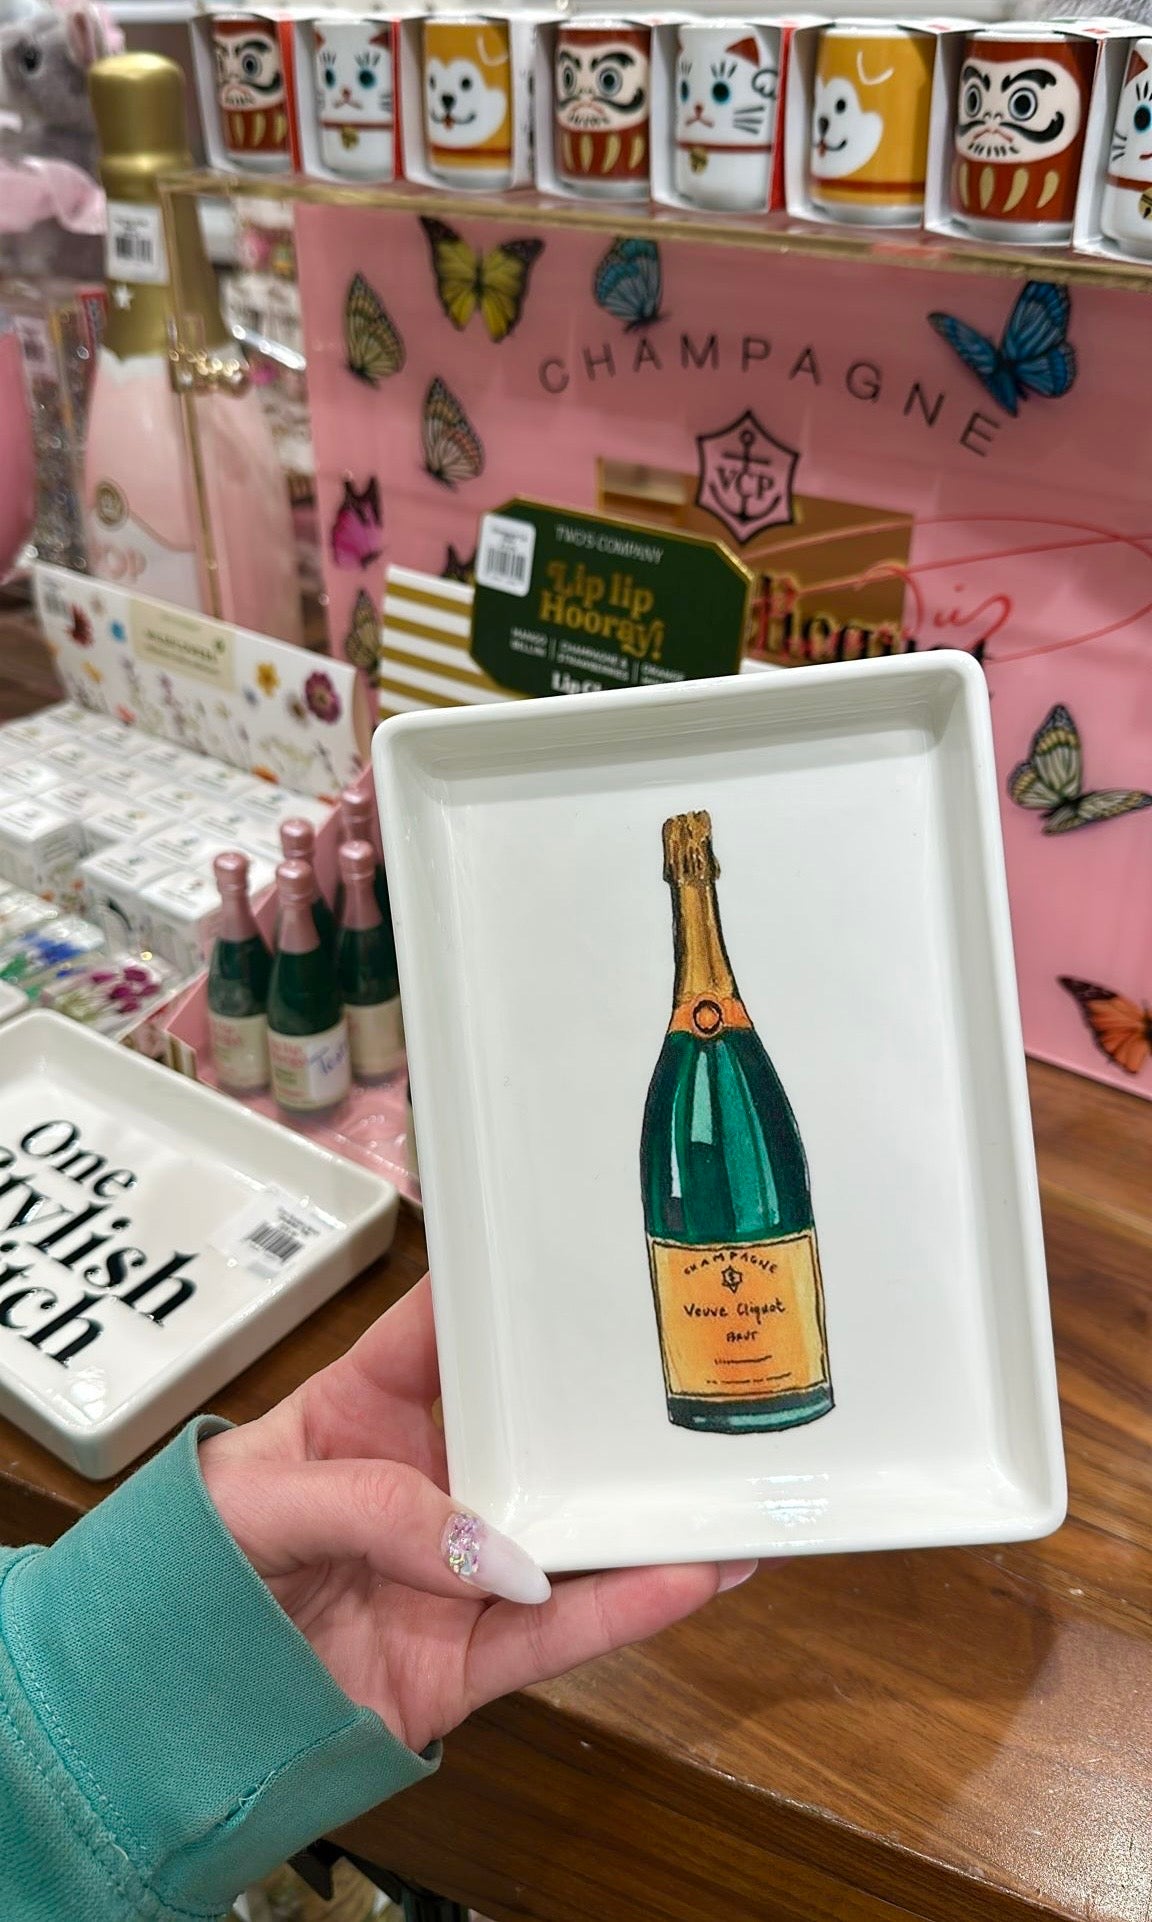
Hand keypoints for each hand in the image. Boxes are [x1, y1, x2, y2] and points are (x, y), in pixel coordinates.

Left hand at [199, 1276, 755, 1755]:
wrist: (164, 1713)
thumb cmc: (187, 1573)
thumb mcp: (256, 1506)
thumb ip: (371, 1507)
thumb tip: (493, 1552)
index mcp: (366, 1412)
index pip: (444, 1335)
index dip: (506, 1295)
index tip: (581, 1257)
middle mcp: (426, 1484)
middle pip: (532, 1435)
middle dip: (604, 1411)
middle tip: (687, 1376)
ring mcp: (452, 1572)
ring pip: (568, 1537)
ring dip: (645, 1517)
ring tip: (724, 1486)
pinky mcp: (465, 1659)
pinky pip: (557, 1635)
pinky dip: (625, 1610)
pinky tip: (690, 1578)